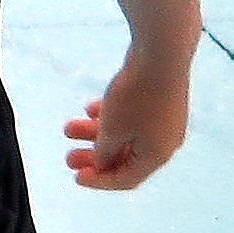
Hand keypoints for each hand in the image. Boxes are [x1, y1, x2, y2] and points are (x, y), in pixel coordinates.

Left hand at [63, 57, 189, 191]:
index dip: (99, 181)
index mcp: (157, 155)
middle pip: (125, 159)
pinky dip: (111, 117)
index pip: (127, 179)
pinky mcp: (161, 100)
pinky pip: (132, 117)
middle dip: (94, 158)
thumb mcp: (112, 130)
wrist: (161, 51)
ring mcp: (165, 119)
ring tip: (69, 127)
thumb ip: (104, 152)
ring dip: (96, 133)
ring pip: (125, 134)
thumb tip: (102, 163)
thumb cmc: (136, 95)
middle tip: (68, 157)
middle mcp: (165, 141)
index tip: (76, 176)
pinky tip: (90, 109)